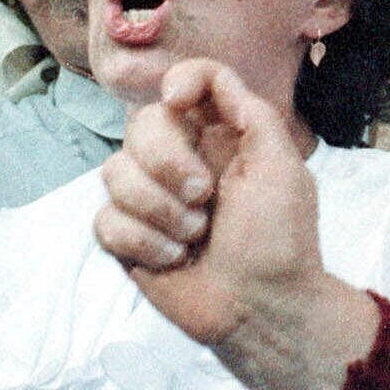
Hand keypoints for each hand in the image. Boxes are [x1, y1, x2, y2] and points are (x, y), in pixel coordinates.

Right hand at [94, 61, 323, 346]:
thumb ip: (255, 116)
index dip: (180, 80)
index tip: (178, 102)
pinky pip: (104, 219)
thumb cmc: (281, 241)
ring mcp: (152, 198)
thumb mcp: (284, 170)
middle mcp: (183, 159)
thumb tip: (217, 80)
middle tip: (203, 196)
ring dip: (158, 208)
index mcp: (222, 137)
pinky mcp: (129, 236)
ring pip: (113, 171)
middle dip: (166, 160)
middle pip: (141, 123)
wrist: (261, 309)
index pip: (192, 82)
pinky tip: (174, 259)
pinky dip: (141, 240)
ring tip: (195, 236)